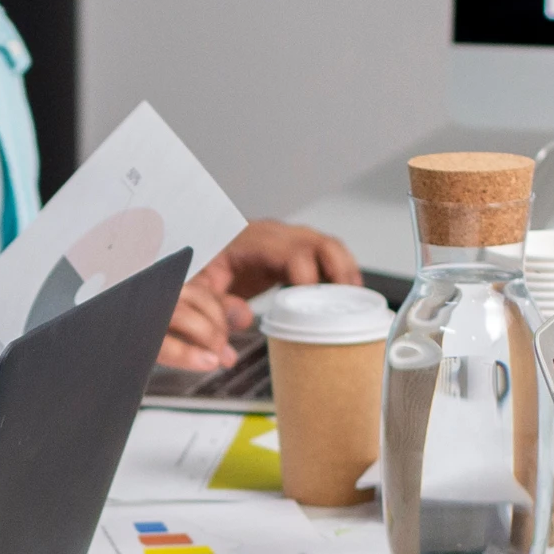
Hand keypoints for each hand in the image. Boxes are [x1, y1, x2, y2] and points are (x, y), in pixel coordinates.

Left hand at [164, 219, 364, 370]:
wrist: (199, 251)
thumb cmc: (200, 265)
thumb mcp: (200, 286)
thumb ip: (218, 304)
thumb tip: (244, 320)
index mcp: (253, 239)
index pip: (294, 253)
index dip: (310, 279)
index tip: (315, 306)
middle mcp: (275, 234)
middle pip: (321, 244)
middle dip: (339, 274)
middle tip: (346, 305)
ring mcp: (287, 239)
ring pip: (329, 246)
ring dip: (345, 272)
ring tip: (355, 302)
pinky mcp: (293, 249)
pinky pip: (326, 254)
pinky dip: (340, 271)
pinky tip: (345, 294)